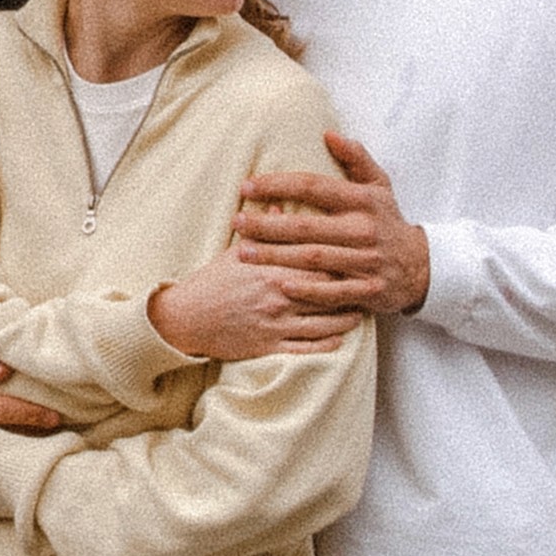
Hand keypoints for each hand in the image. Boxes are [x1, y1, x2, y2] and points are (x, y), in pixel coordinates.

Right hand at [149, 246, 359, 361]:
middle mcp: (279, 296)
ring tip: (359, 312)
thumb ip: (264, 233)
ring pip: (323, 322)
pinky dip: (327, 343)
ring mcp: (276, 323)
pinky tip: (340, 338)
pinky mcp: (270, 345)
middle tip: (370, 284)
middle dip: (351, 289)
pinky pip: (307, 346)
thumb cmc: (211, 283)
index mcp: (273, 269)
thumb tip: (280, 208)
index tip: (359, 255)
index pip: (318, 261)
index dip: (342, 259)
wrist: (186, 318)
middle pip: (327, 291)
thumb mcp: (235, 253)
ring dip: (345, 318)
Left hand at [233, 130, 431, 315]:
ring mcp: (366, 261)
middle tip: (237, 221)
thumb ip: (356, 159)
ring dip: (277, 256)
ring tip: (243, 252)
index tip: (247, 186)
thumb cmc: (388, 222)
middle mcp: (363, 230)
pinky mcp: (368, 289)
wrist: (422, 266)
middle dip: (268, 224)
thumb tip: (329, 134)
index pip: (314, 187)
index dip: (279, 184)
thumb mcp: (380, 186)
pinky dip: (308, 289)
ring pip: (314, 258)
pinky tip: (280, 284)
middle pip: (307, 226)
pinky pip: (334, 290)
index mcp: (362, 201)